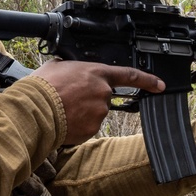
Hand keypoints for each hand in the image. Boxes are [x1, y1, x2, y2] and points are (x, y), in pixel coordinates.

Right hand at [31, 60, 164, 144]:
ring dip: (81, 113)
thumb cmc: (43, 86)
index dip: (147, 80)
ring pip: (94, 113)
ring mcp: (99, 112)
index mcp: (97, 73)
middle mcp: (102, 92)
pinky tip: (64, 120)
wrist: (36, 110)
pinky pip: (87, 127)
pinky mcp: (92, 129)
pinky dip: (77, 126)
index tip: (160, 86)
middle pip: (102, 97)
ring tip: (61, 109)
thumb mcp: (59, 66)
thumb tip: (72, 72)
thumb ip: (74, 69)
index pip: (129, 76)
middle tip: (68, 99)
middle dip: (88, 99)